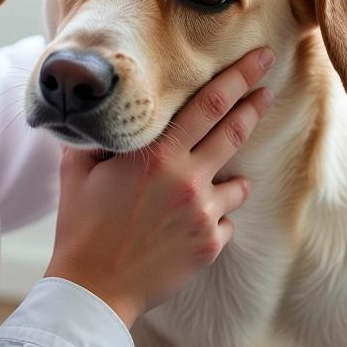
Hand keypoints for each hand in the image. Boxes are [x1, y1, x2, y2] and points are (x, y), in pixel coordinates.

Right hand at [44, 46, 274, 327]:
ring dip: (229, 175)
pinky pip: (225, 220)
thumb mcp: (78, 171)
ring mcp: (203, 214)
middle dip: (254, 104)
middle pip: (234, 131)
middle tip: (268, 85)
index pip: (208, 105)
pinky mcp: (210, 244)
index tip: (259, 58)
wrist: (94, 287)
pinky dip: (213, 217)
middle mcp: (187, 180)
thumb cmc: (82, 227)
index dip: (238, 78)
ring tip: (212, 181)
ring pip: (238, 182)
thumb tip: (97, 114)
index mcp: (156, 156)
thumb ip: (93, 139)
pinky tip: (187, 224)